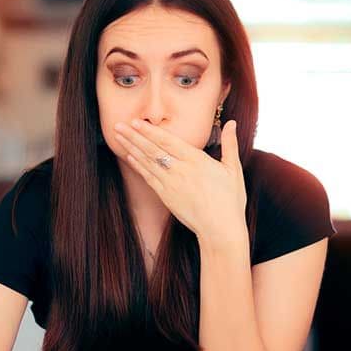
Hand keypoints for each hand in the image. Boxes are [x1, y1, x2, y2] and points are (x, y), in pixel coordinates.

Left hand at [114, 119, 246, 240]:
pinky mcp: (166, 197)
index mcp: (196, 160)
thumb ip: (230, 144)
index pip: (168, 141)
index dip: (150, 130)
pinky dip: (139, 166)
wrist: (220, 228)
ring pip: (147, 162)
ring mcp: (171, 184)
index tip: (136, 121)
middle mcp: (180, 170)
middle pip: (153, 149)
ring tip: (118, 136)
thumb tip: (232, 123)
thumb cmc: (229, 200)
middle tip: (118, 124)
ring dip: (131, 147)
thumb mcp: (233, 169)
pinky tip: (130, 156)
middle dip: (134, 135)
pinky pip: (149, 178)